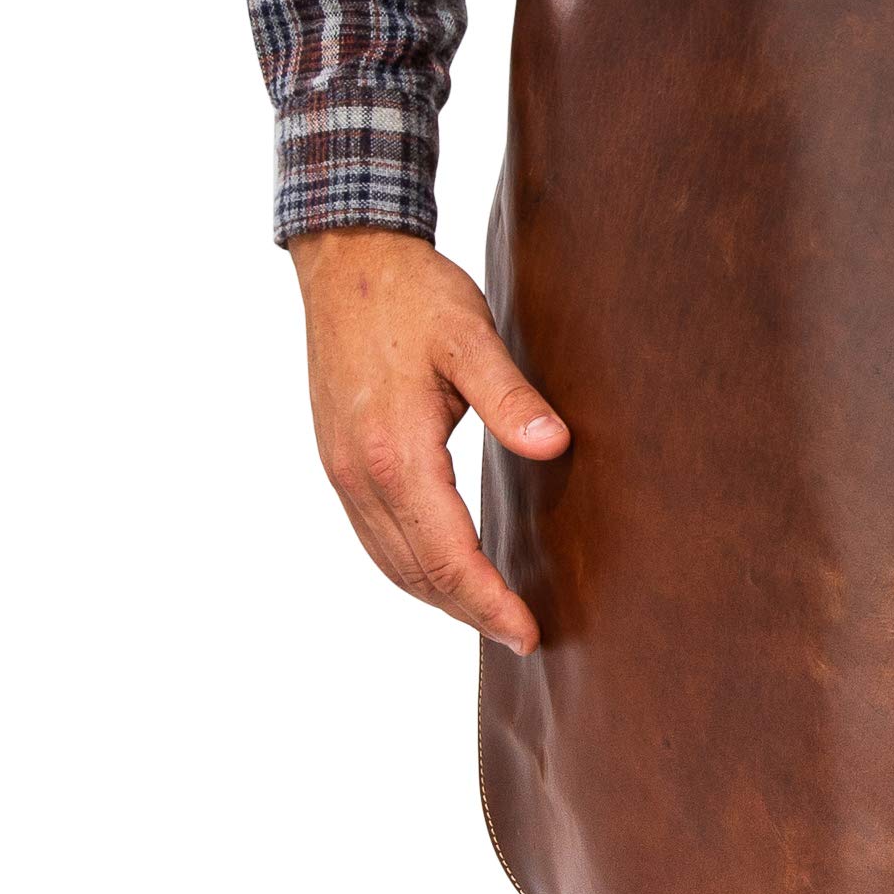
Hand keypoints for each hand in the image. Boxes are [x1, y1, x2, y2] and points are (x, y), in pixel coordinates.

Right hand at [291, 228, 568, 652]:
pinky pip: (374, 536)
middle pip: (415, 573)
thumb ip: (511, 396)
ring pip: (389, 562)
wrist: (346, 259)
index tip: (528, 631)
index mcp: (397, 452)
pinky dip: (409, 567)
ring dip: (437, 596)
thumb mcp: (471, 337)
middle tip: (521, 635)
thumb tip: (555, 446)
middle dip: (468, 611)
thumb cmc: (413, 294)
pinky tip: (441, 568)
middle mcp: (361, 474)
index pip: (446, 555)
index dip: (488, 600)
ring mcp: (343, 470)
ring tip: (488, 613)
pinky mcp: (338, 460)